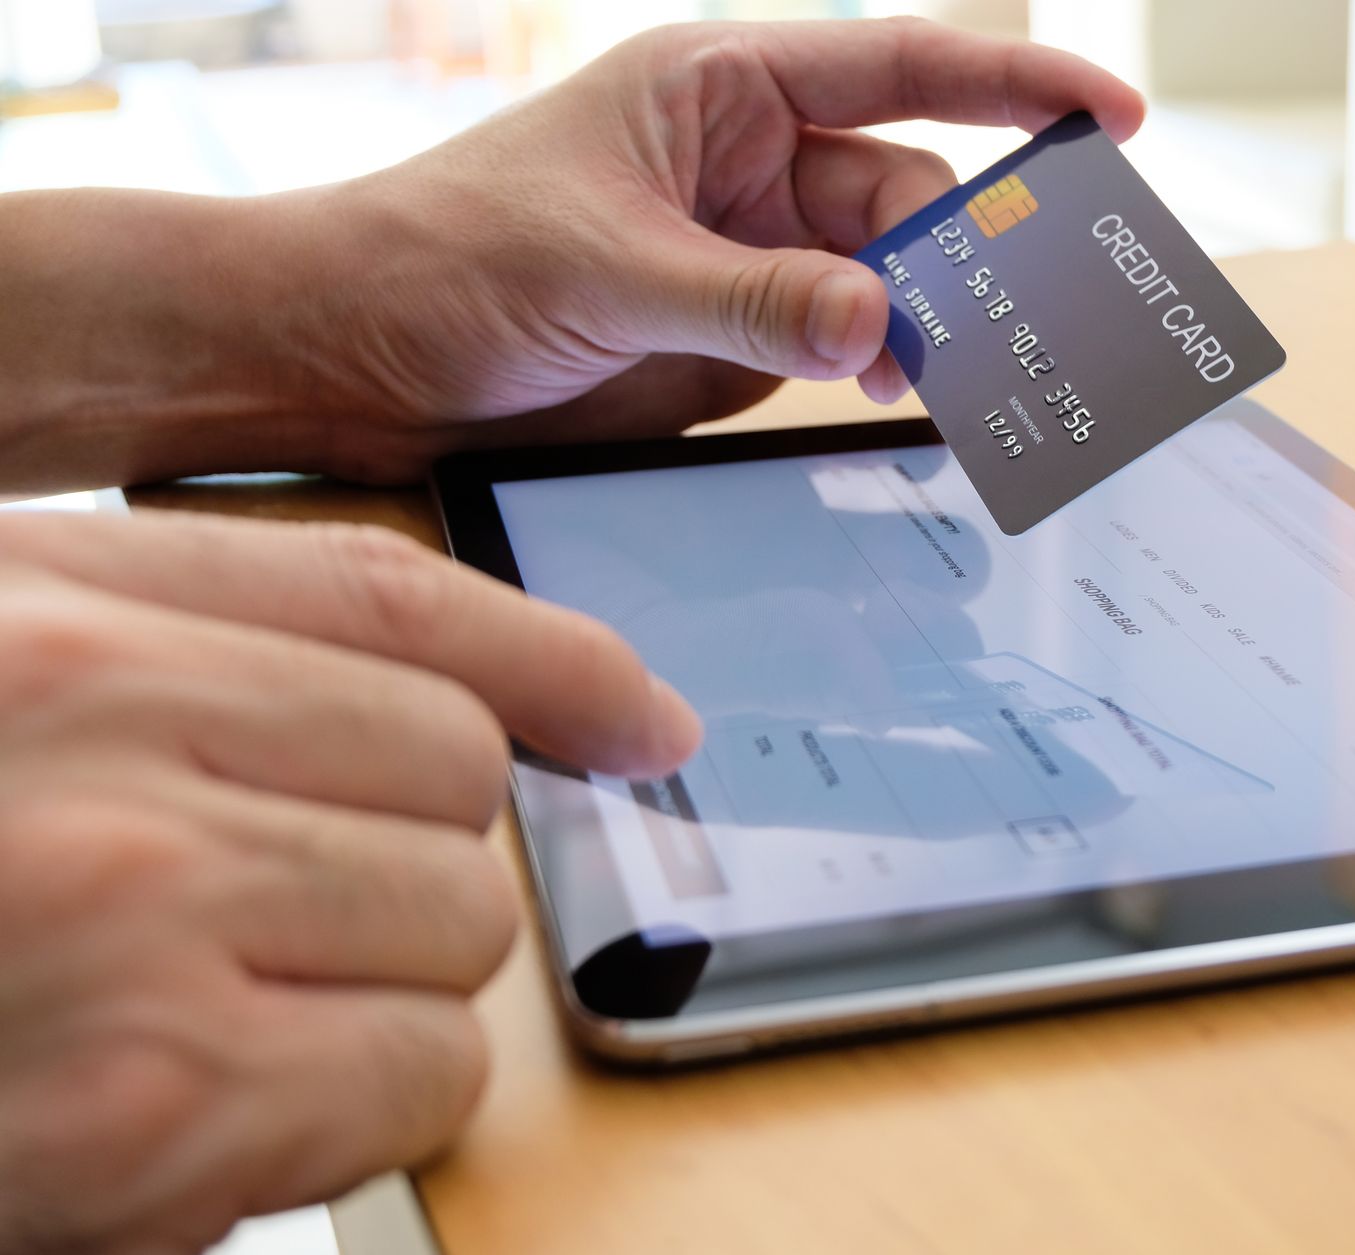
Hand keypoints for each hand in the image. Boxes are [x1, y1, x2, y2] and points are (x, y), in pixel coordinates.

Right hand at [0, 510, 698, 1253]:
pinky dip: (360, 1102)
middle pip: (453, 773)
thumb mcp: (11, 699)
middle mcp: (96, 733)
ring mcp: (136, 917)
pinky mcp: (153, 1106)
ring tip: (227, 1016)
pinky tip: (221, 1113)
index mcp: (42, 617)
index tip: (642, 713)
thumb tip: (459, 734)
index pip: (385, 597)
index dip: (547, 651)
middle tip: (284, 914)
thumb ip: (181, 682)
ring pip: (456, 925)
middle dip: (408, 857)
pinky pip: (417, 1075)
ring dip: (389, 984)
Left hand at [297, 18, 1144, 478]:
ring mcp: (753, 263)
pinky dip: (891, 382)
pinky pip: (847, 355)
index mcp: (723, 90)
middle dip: (970, 258)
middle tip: (1028, 328)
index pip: (900, 68)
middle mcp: (752, 168)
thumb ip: (748, 300)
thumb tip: (881, 331)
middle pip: (910, 200)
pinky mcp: (741, 348)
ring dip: (937, 330)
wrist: (352, 356)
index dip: (1014, 84)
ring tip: (983, 383)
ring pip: (891, 286)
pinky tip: (921, 409)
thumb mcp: (599, 265)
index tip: (1111, 119)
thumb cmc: (444, 257)